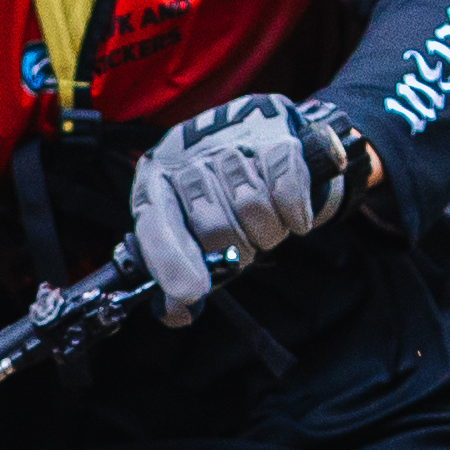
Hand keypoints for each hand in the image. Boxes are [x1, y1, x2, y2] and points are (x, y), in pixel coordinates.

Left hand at [126, 96, 359, 319]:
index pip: (156, 224)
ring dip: (267, 232)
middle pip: (214, 227)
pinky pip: (287, 189)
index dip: (172, 261)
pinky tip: (292, 215)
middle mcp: (188, 157)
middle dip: (236, 252)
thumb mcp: (186, 227)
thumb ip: (176, 272)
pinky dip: (294, 212)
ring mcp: (231, 143)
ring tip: (262, 224)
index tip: (192, 291)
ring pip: (254, 208)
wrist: (257, 136)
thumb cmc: (215, 194)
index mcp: (156, 181)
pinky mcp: (274, 139)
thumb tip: (177, 314)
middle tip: (242, 247)